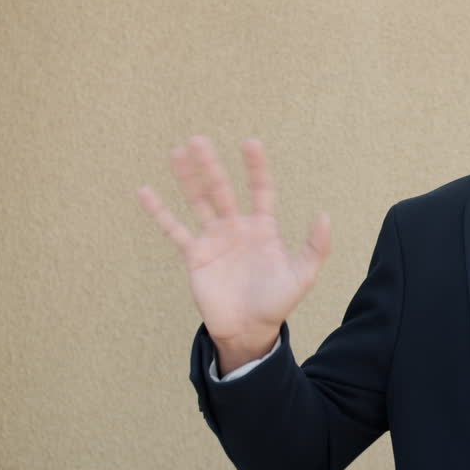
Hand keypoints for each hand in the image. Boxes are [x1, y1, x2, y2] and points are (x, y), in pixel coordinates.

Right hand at [137, 136, 330, 370]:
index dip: (256, 168)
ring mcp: (214, 239)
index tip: (251, 143)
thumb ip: (315, 247)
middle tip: (198, 139)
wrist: (250, 330)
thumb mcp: (303, 275)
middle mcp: (236, 227)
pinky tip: (145, 192)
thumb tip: (324, 216)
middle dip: (211, 165)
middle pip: (222, 189)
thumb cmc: (277, 302)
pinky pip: (174, 229)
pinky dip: (160, 212)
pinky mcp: (195, 255)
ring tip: (177, 151)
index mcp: (263, 228)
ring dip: (187, 178)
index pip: (260, 189)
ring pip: (198, 201)